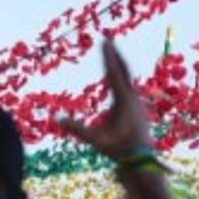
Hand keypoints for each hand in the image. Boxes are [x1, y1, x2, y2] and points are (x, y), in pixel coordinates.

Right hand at [59, 39, 152, 160]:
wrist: (142, 159)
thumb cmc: (118, 149)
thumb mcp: (96, 140)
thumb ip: (77, 129)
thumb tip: (57, 119)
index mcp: (123, 101)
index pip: (114, 73)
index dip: (108, 56)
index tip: (104, 41)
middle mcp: (133, 97)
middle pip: (124, 70)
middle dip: (115, 54)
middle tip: (109, 39)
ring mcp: (138, 101)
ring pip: (128, 78)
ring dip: (119, 65)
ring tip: (112, 55)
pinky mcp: (139, 107)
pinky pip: (129, 86)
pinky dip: (122, 77)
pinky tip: (118, 77)